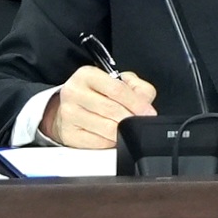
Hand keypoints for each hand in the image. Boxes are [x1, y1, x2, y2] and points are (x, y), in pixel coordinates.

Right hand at [42, 64, 156, 146]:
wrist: (70, 105)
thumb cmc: (97, 92)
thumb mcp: (118, 80)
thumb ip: (136, 87)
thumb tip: (145, 106)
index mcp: (87, 75)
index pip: (117, 90)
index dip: (137, 103)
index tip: (148, 112)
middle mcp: (74, 93)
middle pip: (111, 110)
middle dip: (131, 118)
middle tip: (141, 122)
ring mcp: (68, 114)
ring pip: (105, 128)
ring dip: (122, 131)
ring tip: (128, 128)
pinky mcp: (68, 134)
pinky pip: (97, 143)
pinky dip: (111, 142)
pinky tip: (114, 136)